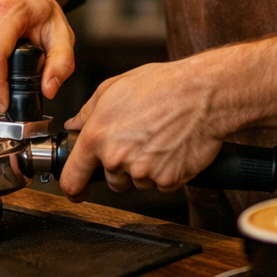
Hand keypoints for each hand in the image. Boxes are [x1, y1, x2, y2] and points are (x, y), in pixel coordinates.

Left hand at [59, 61, 226, 201]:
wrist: (203, 94)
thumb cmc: (162, 86)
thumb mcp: (114, 88)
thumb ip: (87, 111)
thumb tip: (74, 125)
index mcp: (97, 136)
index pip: (73, 178)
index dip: (73, 188)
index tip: (78, 190)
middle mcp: (117, 157)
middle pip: (111, 180)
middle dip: (120, 167)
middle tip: (137, 141)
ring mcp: (143, 172)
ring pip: (136, 182)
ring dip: (143, 169)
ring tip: (157, 139)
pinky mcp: (168, 181)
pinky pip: (160, 184)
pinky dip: (165, 172)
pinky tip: (171, 148)